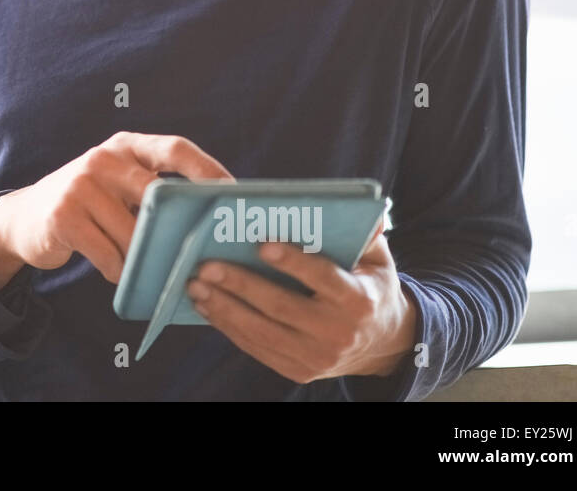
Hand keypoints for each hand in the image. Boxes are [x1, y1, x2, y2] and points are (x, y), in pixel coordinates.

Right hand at [0, 131, 232, 290]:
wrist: (26, 217)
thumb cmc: (90, 204)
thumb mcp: (119, 184)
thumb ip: (155, 191)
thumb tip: (208, 222)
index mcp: (125, 146)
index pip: (174, 149)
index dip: (207, 170)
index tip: (233, 195)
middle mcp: (103, 159)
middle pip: (157, 193)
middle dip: (182, 224)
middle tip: (203, 248)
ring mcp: (80, 186)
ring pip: (133, 232)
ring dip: (148, 258)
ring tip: (157, 271)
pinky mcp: (63, 216)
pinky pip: (107, 254)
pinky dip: (119, 270)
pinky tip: (120, 273)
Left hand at [186, 221, 418, 381]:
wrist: (381, 344)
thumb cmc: (369, 285)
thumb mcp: (376, 259)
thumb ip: (365, 233)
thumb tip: (358, 205)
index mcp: (359, 300)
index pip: (323, 278)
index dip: (293, 262)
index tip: (261, 244)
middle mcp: (338, 333)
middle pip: (282, 307)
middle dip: (240, 285)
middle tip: (206, 265)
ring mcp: (317, 357)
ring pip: (262, 332)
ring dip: (224, 308)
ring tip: (195, 285)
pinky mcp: (298, 371)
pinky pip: (257, 348)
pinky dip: (228, 327)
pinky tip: (206, 306)